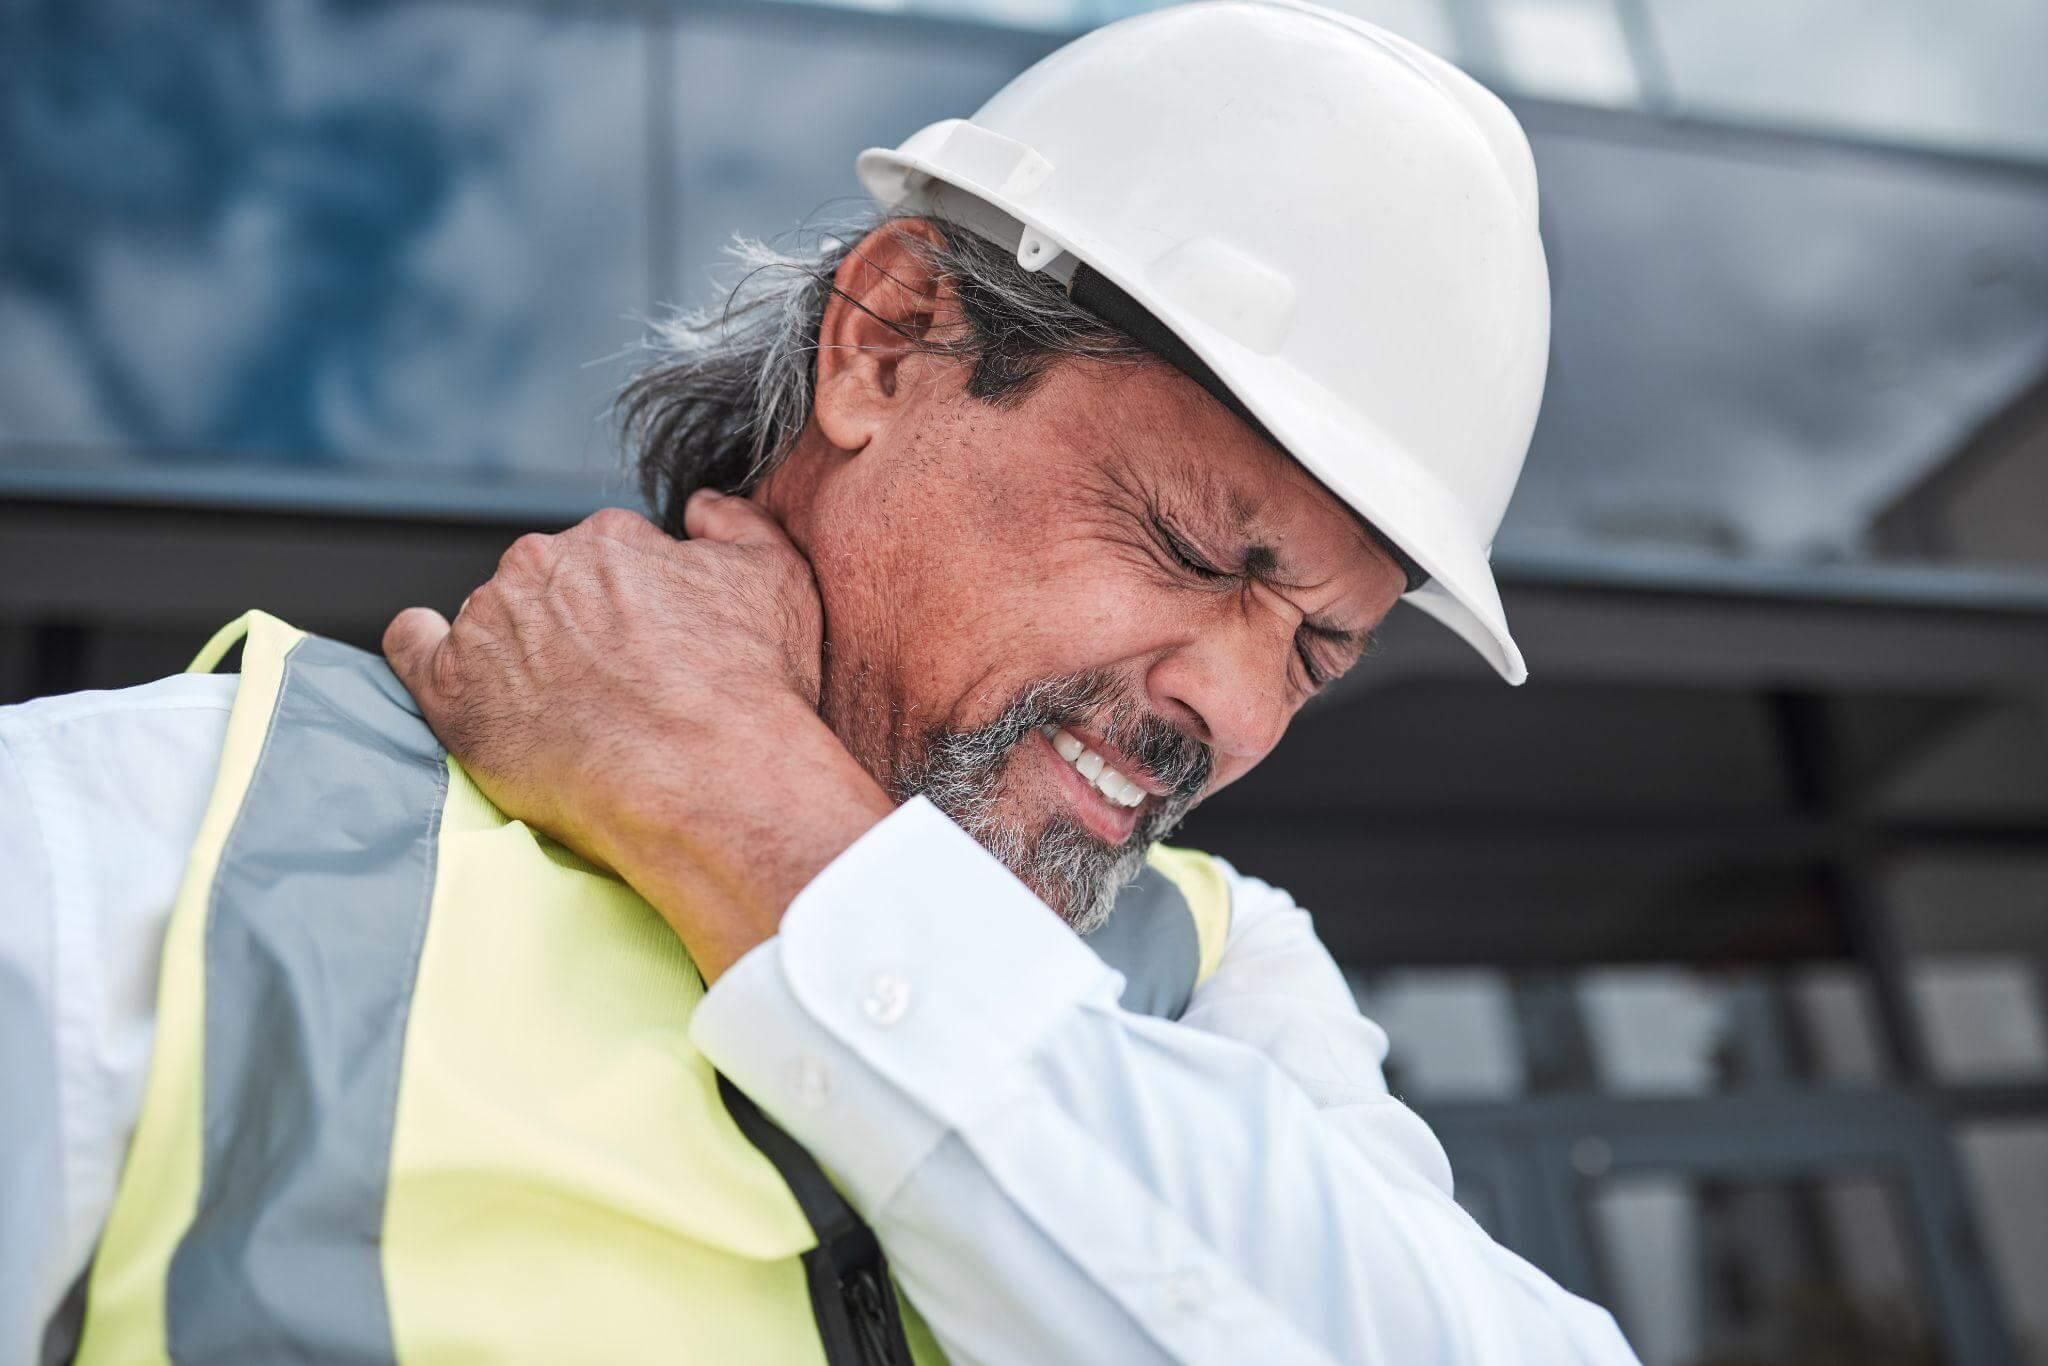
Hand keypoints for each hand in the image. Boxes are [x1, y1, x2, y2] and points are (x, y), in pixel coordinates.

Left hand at [384, 495, 893, 982]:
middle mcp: (541, 565)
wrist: (708, 780)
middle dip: (574, 623)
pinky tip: (441, 662)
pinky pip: (414, 647)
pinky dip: (422, 647)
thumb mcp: (779, 579)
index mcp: (611, 538)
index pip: (608, 557)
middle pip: (546, 584)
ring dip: (516, 647)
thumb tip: (701, 506)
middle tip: (613, 685)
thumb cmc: (750, 689)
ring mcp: (489, 626)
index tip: (650, 647)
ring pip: (493, 620)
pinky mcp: (452, 689)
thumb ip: (738, 522)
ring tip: (560, 706)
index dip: (633, 604)